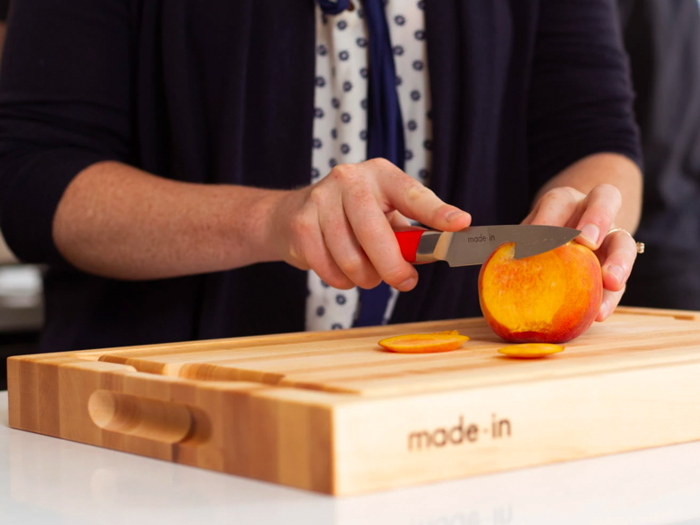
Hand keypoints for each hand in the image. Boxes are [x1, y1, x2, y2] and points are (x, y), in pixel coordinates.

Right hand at [267, 158, 470, 290]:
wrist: (292, 214)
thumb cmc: (351, 217)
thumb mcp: (384, 215)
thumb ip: (409, 234)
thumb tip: (437, 253)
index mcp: (381, 175)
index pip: (412, 194)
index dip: (437, 212)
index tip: (460, 224)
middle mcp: (350, 180)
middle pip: (375, 232)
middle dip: (392, 267)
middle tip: (404, 282)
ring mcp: (322, 199)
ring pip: (351, 258)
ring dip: (365, 278)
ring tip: (367, 274)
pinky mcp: (302, 223)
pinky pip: (330, 269)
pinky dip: (342, 281)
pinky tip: (343, 271)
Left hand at [522, 184, 636, 320]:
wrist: (567, 239)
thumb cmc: (537, 238)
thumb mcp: (524, 235)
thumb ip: (512, 243)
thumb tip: (484, 256)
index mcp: (563, 202)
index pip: (557, 201)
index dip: (548, 217)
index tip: (536, 237)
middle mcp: (592, 212)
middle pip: (605, 199)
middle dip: (597, 218)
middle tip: (587, 240)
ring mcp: (610, 237)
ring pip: (623, 241)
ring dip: (618, 261)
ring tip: (611, 281)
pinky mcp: (617, 266)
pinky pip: (619, 281)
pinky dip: (610, 297)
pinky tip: (599, 313)